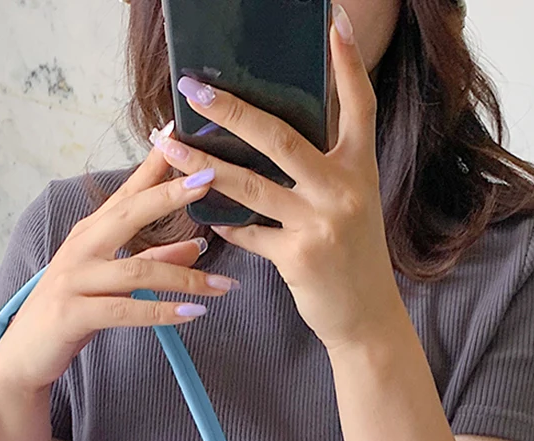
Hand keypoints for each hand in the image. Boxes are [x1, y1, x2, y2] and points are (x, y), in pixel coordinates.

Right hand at [0, 148, 239, 395]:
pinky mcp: (73, 313)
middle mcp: (81, 248)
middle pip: (130, 213)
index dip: (155, 163)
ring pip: (138, 270)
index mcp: (91, 233)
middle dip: (171, 195)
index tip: (181, 135)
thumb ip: (153, 261)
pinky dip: (163, 312)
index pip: (127, 191)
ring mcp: (74, 279)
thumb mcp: (114, 282)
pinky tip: (193, 313)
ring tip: (224, 285)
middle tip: (210, 179)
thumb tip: (197, 247)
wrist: (25, 353)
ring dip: (186, 278)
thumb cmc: (71, 312)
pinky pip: (126, 310)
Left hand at [153, 4, 405, 351]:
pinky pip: (248, 232)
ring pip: (250, 185)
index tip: (331, 20)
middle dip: (230, 110)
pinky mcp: (298, 257)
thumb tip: (269, 140)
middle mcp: (344, 191)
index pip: (359, 105)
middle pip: (280, 137)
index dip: (347, 63)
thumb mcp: (351, 205)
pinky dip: (225, 223)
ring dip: (201, 165)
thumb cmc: (353, 257)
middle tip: (193, 88)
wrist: (366, 318)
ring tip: (167, 146)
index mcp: (361, 169)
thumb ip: (321, 172)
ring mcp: (321, 224)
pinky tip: (203, 214)